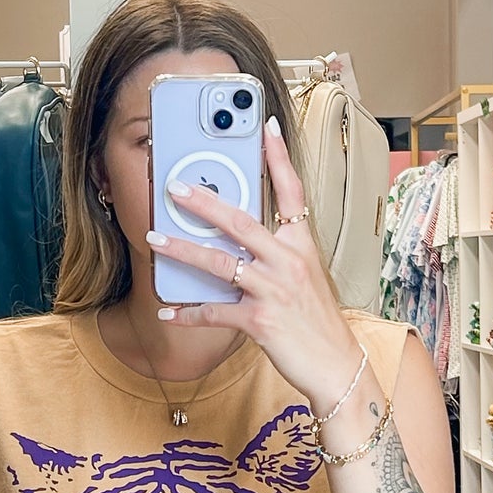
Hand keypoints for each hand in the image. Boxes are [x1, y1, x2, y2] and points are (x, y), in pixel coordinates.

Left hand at [147, 119, 362, 414]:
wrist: (337, 365)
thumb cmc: (317, 322)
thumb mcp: (306, 278)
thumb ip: (277, 254)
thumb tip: (238, 244)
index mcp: (301, 245)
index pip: (290, 192)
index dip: (278, 158)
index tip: (266, 127)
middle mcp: (288, 261)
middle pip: (241, 221)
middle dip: (204, 202)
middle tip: (175, 187)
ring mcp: (274, 290)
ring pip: (219, 263)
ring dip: (182, 251)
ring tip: (155, 239)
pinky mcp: (260, 321)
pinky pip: (215, 313)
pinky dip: (188, 313)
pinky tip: (168, 311)